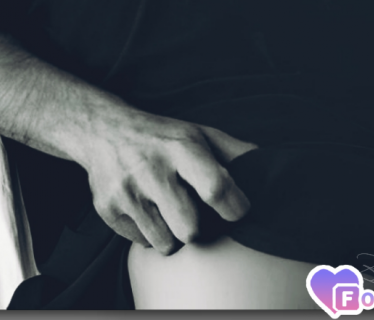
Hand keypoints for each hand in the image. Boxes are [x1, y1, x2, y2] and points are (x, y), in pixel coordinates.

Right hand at [83, 107, 255, 254]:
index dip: (234, 207)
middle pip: (191, 229)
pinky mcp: (107, 209)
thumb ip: (235, 152)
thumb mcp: (198, 133)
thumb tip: (270, 168)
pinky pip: (142, 243)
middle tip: (190, 208)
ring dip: (172, 232)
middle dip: (198, 225)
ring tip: (166, 207)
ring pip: (167, 244)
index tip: (236, 209)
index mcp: (179, 146)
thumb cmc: (161, 136)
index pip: (215, 188)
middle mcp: (150, 168)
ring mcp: (126, 190)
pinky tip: (144, 206)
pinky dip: (148, 231)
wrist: (103, 129)